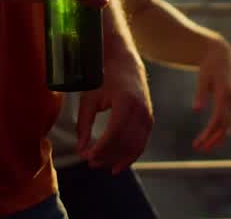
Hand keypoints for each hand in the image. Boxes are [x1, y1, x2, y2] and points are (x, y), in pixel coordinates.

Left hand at [77, 47, 153, 172]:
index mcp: (125, 103)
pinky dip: (133, 153)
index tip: (86, 156)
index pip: (114, 134)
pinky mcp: (149, 117)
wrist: (124, 62)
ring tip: (105, 167)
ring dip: (121, 158)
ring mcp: (147, 114)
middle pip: (125, 142)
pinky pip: (143, 140)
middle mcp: (140, 110)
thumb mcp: (89, 100)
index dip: (100, 149)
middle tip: (91, 163)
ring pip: (137, 144)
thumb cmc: (104, 79)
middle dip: (108, 156)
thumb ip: (84, 125)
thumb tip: (81, 149)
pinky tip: (121, 162)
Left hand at [192, 36, 230, 151]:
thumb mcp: (203, 77)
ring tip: (204, 147)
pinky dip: (221, 130)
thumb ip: (200, 93)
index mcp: (226, 94)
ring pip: (228, 124)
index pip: (218, 119)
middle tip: (198, 149)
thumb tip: (196, 110)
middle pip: (225, 125)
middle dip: (212, 139)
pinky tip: (212, 137)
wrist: (223, 56)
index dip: (209, 134)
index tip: (198, 144)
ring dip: (217, 137)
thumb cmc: (210, 66)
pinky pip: (229, 119)